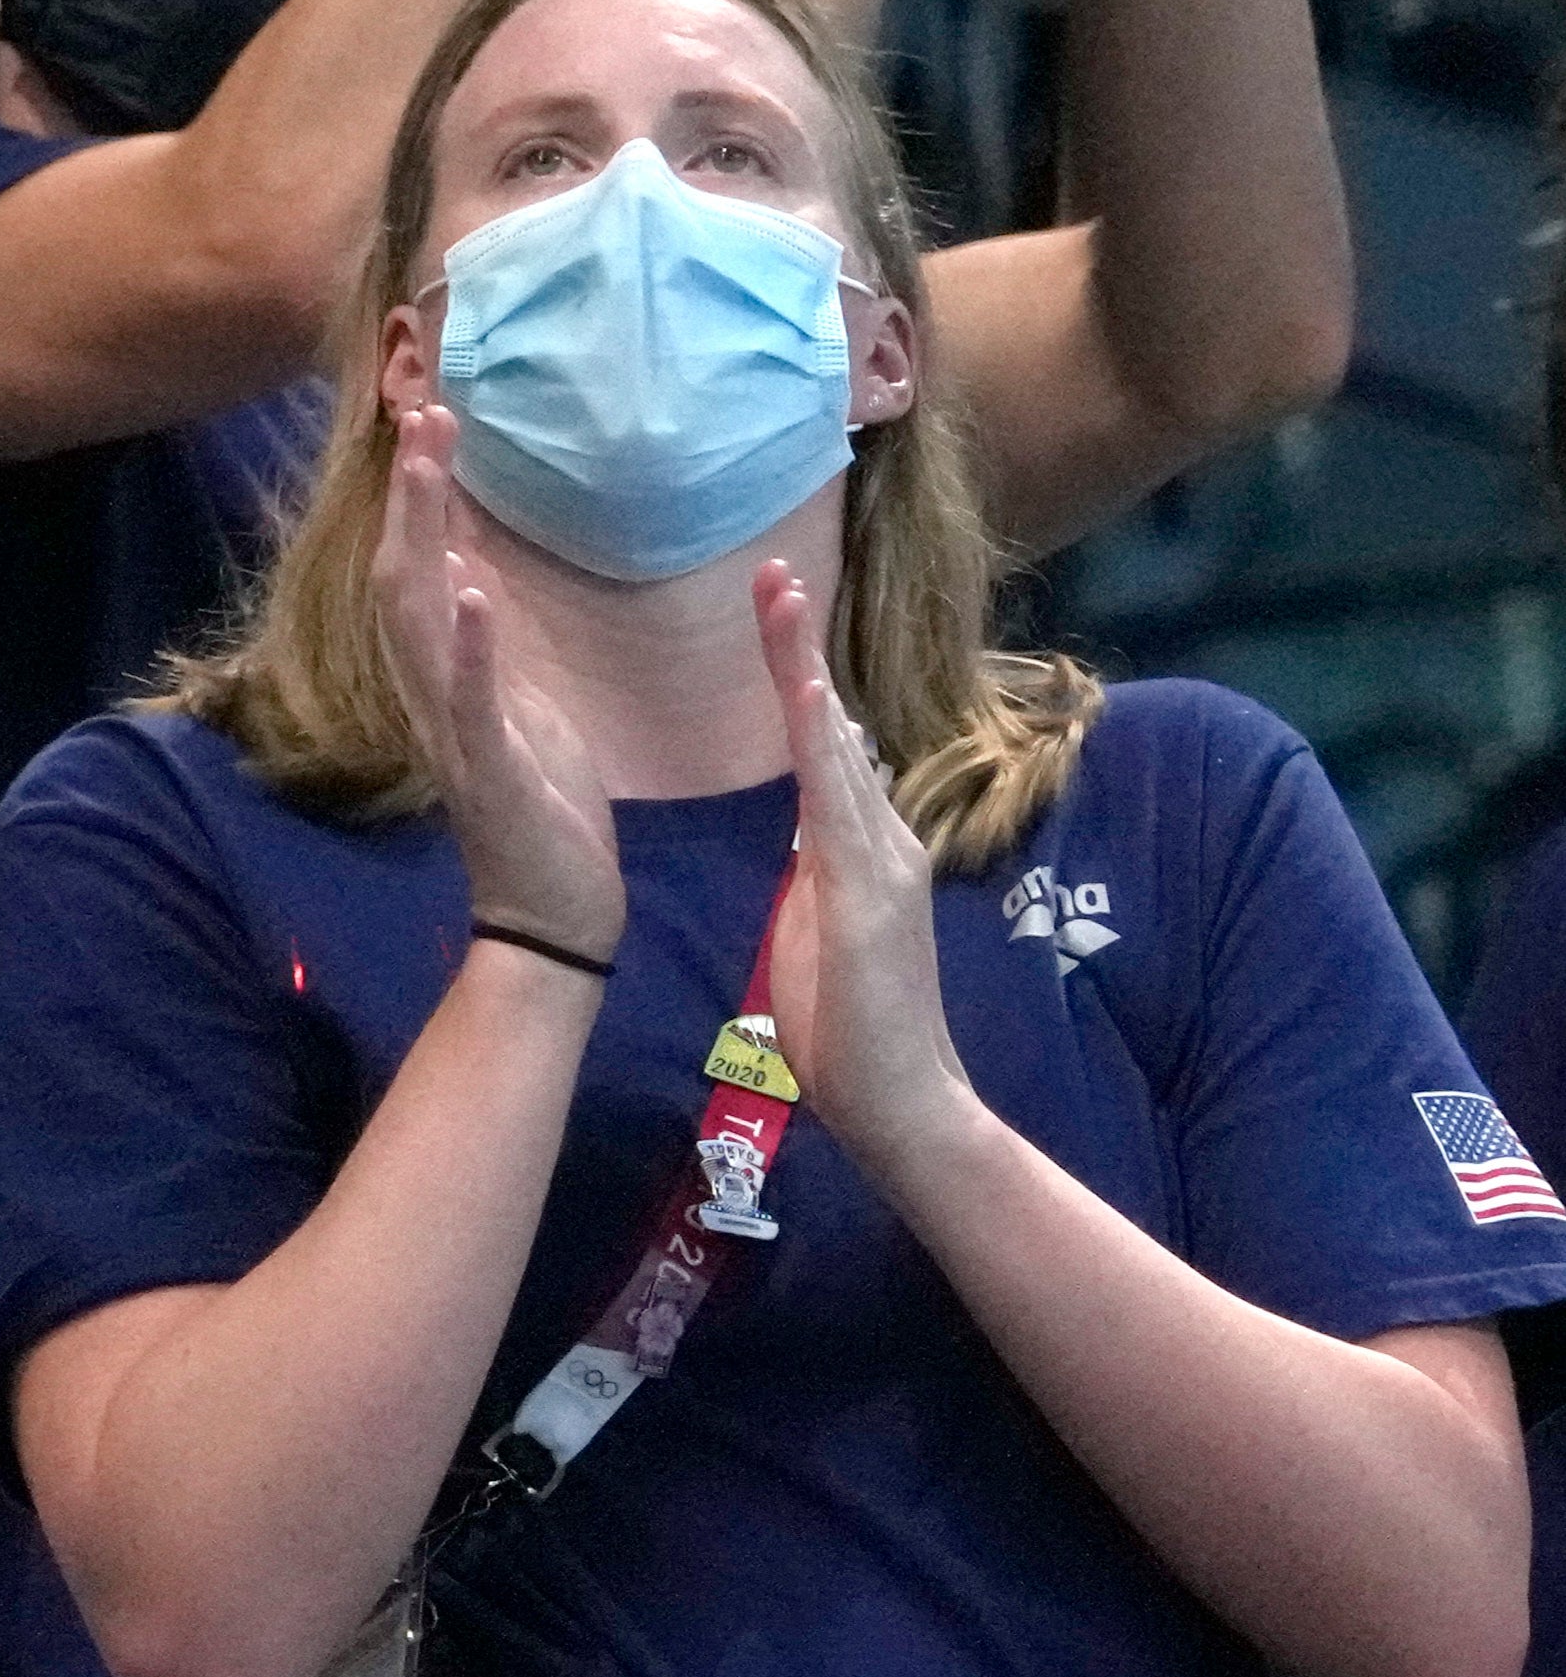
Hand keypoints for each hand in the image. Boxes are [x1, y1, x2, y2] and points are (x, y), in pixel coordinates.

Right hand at [372, 432, 622, 957]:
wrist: (553, 918)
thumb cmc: (544, 815)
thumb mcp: (524, 709)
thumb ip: (491, 644)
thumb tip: (469, 570)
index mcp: (448, 676)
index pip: (420, 565)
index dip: (421, 494)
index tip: (433, 420)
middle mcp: (433, 692)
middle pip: (403, 571)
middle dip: (413, 491)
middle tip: (425, 412)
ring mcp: (455, 728)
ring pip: (419, 615)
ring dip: (422, 533)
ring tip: (428, 464)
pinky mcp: (491, 768)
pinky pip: (471, 697)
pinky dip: (470, 641)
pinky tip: (471, 587)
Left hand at [755, 557, 978, 1189]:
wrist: (904, 1105)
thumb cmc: (852, 1032)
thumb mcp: (818, 932)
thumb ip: (818, 878)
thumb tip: (813, 835)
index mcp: (865, 849)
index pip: (826, 747)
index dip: (801, 679)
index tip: (778, 616)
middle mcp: (884, 839)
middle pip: (832, 725)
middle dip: (799, 648)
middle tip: (772, 571)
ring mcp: (882, 860)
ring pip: (835, 744)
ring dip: (804, 666)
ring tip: (779, 592)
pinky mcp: (872, 890)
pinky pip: (839, 801)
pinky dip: (824, 741)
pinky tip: (811, 690)